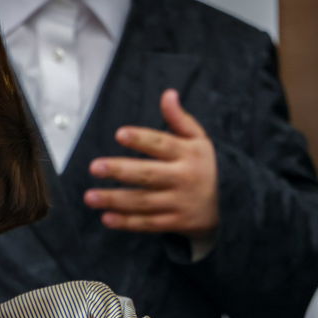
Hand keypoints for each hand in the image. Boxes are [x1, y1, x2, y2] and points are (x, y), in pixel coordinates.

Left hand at [85, 89, 218, 242]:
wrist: (228, 207)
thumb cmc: (203, 167)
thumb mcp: (199, 141)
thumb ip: (180, 119)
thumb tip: (168, 94)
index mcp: (189, 154)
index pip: (162, 144)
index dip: (142, 139)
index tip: (120, 134)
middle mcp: (183, 178)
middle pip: (148, 174)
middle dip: (120, 171)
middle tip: (95, 167)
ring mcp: (179, 203)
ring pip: (143, 202)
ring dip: (115, 200)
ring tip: (90, 196)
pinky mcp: (175, 223)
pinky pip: (148, 223)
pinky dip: (127, 223)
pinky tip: (106, 218)